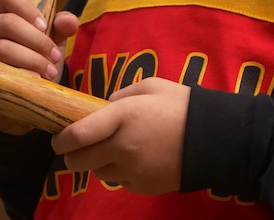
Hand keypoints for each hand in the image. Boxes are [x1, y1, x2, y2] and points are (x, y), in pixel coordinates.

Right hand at [0, 0, 77, 125]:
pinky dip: (21, 76)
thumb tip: (69, 20)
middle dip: (37, 40)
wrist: (13, 100)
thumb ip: (58, 28)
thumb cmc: (28, 62)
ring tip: (49, 72)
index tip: (45, 26)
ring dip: (32, 59)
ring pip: (2, 48)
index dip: (26, 7)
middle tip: (55, 56)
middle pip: (6, 23)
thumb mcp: (45, 42)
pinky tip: (35, 82)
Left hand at [51, 77, 189, 194]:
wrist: (215, 138)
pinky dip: (119, 172)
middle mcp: (123, 146)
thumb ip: (120, 97)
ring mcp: (133, 170)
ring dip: (97, 163)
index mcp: (123, 117)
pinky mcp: (143, 185)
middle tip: (77, 147)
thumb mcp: (149, 87)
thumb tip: (101, 109)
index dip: (61, 139)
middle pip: (79, 161)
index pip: (77, 134)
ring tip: (112, 149)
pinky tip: (134, 158)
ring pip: (97, 173)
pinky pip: (119, 181)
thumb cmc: (182, 105)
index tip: (57, 137)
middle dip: (72, 155)